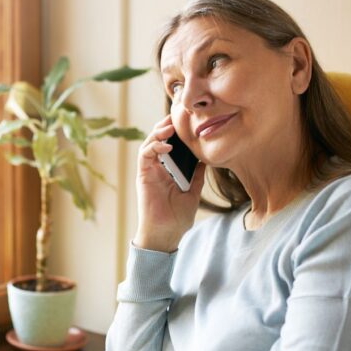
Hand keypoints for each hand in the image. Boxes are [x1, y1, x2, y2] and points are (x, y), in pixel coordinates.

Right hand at [134, 115, 205, 252]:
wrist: (166, 234)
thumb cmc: (178, 217)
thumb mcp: (194, 191)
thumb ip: (198, 174)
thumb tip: (207, 158)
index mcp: (168, 170)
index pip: (170, 144)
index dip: (176, 131)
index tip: (188, 120)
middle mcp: (157, 168)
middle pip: (158, 139)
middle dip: (166, 126)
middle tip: (179, 116)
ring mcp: (149, 171)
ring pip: (149, 143)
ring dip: (158, 132)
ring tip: (171, 126)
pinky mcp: (143, 176)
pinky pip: (144, 156)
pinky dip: (154, 147)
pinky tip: (167, 145)